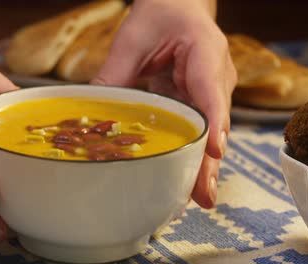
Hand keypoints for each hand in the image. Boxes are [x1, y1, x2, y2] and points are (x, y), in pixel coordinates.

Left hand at [92, 0, 236, 207]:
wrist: (179, 6)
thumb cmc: (162, 14)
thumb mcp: (133, 37)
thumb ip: (116, 71)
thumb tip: (90, 107)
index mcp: (206, 51)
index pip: (211, 90)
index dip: (213, 121)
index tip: (213, 149)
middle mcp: (216, 76)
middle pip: (214, 124)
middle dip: (208, 161)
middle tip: (201, 195)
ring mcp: (212, 93)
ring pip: (209, 135)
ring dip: (202, 167)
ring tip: (193, 200)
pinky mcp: (200, 104)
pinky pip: (197, 133)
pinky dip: (192, 158)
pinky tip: (185, 184)